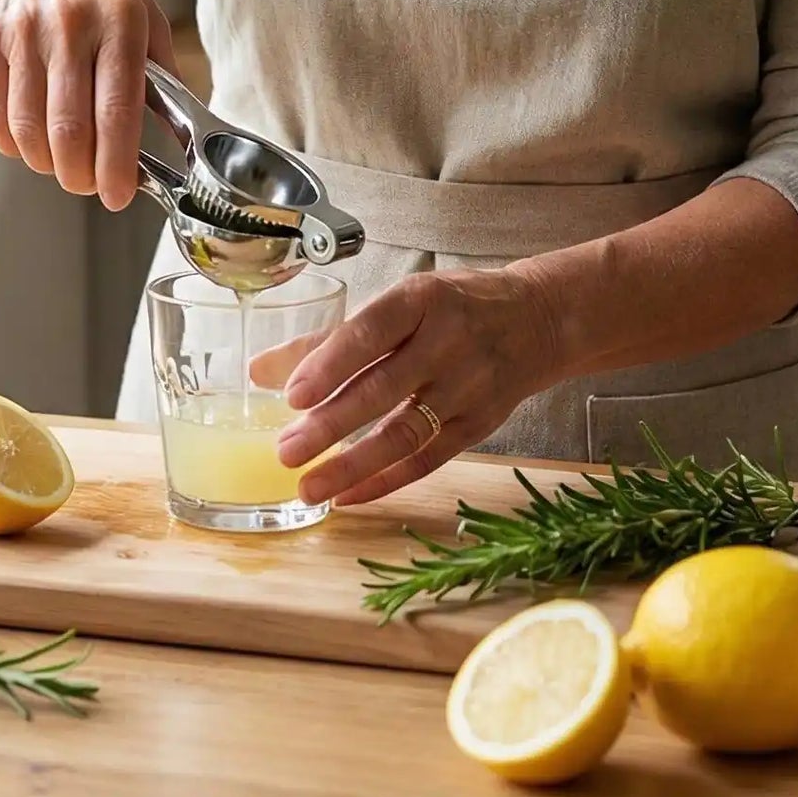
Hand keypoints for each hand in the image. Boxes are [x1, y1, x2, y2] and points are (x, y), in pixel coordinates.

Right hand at [0, 0, 178, 210]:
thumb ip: (161, 72)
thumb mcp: (144, 8)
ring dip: (45, 162)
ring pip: (29, 128)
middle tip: (88, 184)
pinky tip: (29, 140)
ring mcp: (25, 32)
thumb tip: (177, 132)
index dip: (117, 164)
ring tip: (60, 163)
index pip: (118, 109)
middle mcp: (72, 25)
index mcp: (121, 20)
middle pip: (70, 129)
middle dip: (80, 175)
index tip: (119, 192)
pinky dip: (12, 140)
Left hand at [275, 267, 555, 507]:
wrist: (536, 321)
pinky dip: (385, 481)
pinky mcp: (478, 426)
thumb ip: (333, 338)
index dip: (331, 363)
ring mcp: (467, 388)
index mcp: (422, 300)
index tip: (291, 394)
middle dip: (331, 424)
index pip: (371, 331)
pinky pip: (427, 460)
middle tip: (286, 451)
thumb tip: (261, 370)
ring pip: (405, 433)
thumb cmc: (453, 307)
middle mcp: (448, 343)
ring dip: (353, 465)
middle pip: (384, 388)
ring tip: (308, 486)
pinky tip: (347, 495)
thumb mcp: (401, 302)